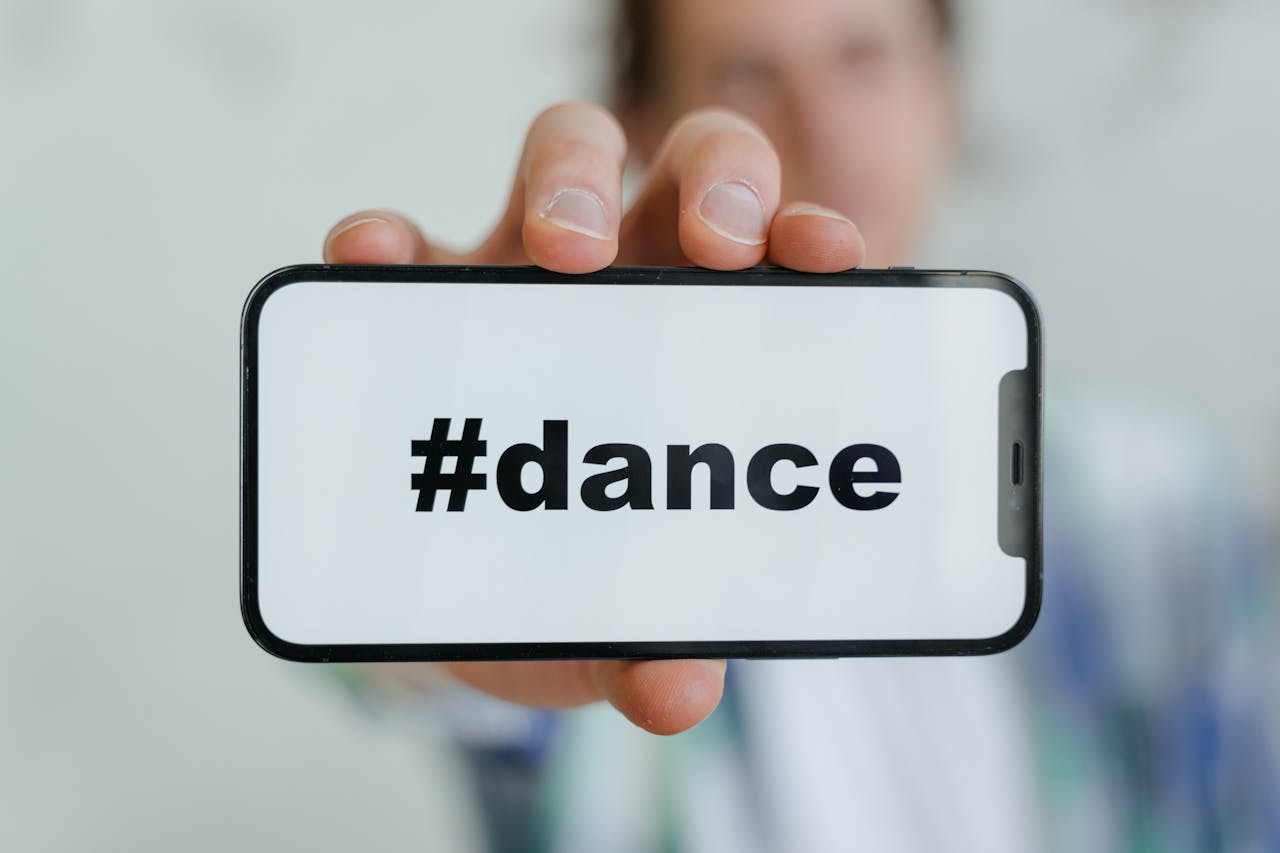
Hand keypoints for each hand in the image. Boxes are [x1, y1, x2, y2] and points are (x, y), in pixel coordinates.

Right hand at [324, 102, 865, 734]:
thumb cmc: (574, 584)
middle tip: (711, 250)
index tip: (826, 256)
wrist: (463, 595)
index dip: (807, 233)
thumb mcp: (621, 622)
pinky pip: (398, 241)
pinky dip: (387, 239)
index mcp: (711, 343)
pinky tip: (375, 259)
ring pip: (565, 157)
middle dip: (714, 183)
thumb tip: (679, 692)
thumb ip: (657, 649)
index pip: (780, 256)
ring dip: (571, 181)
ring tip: (558, 249)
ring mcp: (523, 275)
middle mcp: (634, 283)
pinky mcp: (421, 297)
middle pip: (691, 171)